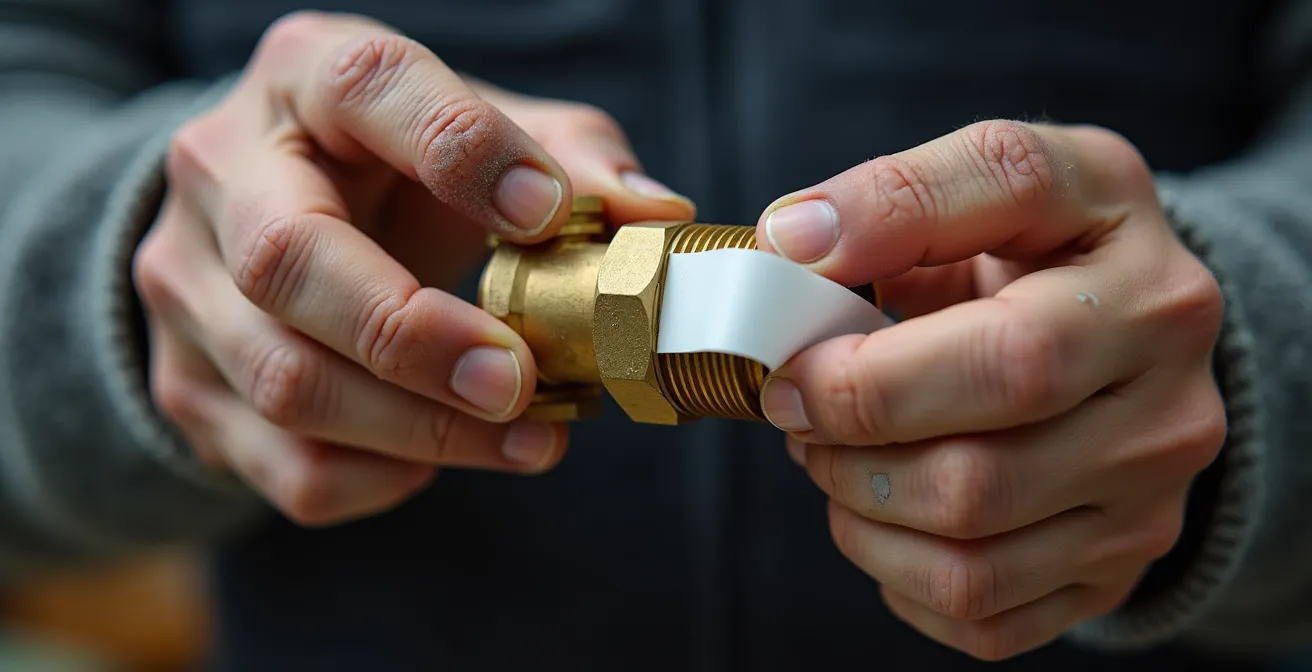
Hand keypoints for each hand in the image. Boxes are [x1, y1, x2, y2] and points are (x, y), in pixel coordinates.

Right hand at [132, 11, 693, 525]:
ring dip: (421, 430)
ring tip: (530, 439)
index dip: (463, 152)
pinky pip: (284, 465)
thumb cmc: (401, 166)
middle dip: (417, 336)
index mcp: (305, 77)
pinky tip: (441, 454)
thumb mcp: (483, 130)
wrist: (272, 214)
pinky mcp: (187, 384)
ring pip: (285, 382)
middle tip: (522, 382)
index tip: (549, 214)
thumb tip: (654, 216)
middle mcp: (221, 171)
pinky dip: (381, 478)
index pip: (368, 90)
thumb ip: (571, 159)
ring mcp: (184, 285)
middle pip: (288, 263)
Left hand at [754, 121, 1225, 659]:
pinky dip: (895, 572)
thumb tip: (793, 242)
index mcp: (1148, 294)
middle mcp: (1169, 413)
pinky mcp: (1112, 571)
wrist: (1132, 322)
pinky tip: (882, 509)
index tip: (787, 355)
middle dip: (848, 443)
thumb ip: (907, 194)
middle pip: (977, 475)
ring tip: (831, 450)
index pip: (1008, 357)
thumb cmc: (1053, 247)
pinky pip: (979, 613)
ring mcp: (1146, 506)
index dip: (870, 374)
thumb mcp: (1010, 181)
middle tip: (794, 404)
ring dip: (856, 509)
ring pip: (969, 559)